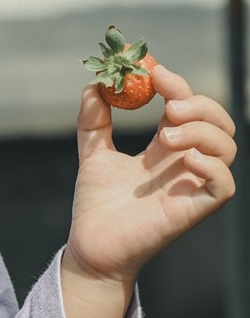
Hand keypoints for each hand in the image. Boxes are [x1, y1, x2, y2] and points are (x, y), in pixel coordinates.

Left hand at [62, 62, 235, 317]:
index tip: (154, 71)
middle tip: (169, 106)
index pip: (187, 107)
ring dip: (202, 131)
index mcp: (165, 148)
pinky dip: (212, 165)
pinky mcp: (194, 210)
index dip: (177, 85)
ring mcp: (192, 186)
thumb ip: (94, 120)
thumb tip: (94, 84)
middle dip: (199, 104)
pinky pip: (224, 184)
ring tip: (165, 136)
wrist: (90, 246)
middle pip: (218, 122)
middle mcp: (185, 164)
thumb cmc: (97, 205)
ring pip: (227, 148)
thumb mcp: (93, 154)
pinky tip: (185, 159)